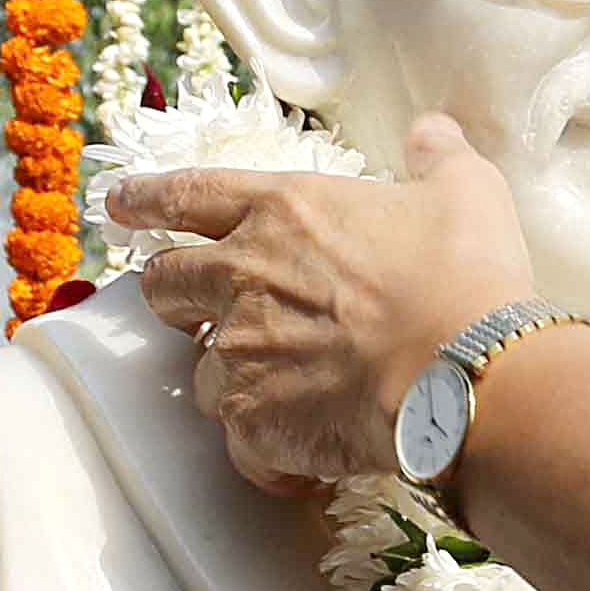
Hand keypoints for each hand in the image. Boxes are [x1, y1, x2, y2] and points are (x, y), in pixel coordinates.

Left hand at [106, 115, 532, 494]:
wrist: (469, 370)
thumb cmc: (466, 275)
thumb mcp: (465, 193)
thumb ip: (438, 157)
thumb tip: (433, 132)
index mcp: (283, 211)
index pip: (187, 194)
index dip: (147, 198)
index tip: (120, 204)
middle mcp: (244, 277)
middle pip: (164, 284)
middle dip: (170, 294)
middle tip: (189, 308)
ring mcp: (244, 353)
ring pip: (201, 373)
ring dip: (233, 382)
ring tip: (280, 397)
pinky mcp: (257, 421)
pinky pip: (242, 446)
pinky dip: (266, 453)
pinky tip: (300, 459)